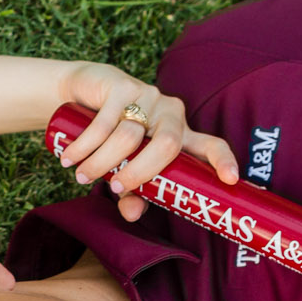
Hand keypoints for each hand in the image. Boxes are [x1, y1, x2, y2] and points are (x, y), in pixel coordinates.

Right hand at [55, 61, 239, 220]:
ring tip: (81, 175)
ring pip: (129, 136)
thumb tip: (131, 215)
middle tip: (114, 188)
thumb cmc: (112, 140)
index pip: (210, 145)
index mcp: (181, 136)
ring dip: (102, 161)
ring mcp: (148, 96)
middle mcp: (170, 114)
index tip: (231, 180)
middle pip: (168, 144)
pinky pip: (104, 122)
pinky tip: (70, 157)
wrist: (83, 95)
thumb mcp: (122, 170)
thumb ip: (132, 193)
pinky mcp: (122, 86)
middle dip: (140, 172)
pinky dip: (85, 145)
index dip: (223, 160)